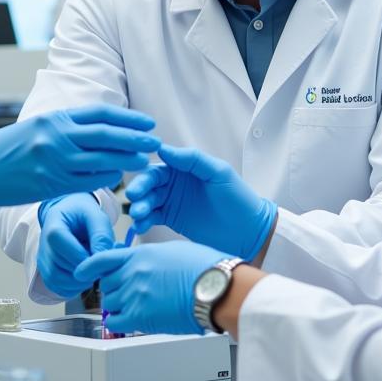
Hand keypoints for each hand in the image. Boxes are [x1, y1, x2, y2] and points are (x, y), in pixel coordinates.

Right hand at [0, 105, 158, 224]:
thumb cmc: (8, 150)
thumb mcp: (37, 129)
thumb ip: (66, 128)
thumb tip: (98, 132)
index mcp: (55, 119)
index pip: (100, 114)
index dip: (128, 118)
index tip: (147, 122)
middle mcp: (57, 137)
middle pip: (106, 135)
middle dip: (135, 138)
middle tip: (156, 142)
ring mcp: (54, 161)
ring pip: (101, 159)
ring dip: (126, 160)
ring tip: (145, 161)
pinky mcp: (50, 183)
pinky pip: (87, 181)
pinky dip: (105, 178)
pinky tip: (117, 177)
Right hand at [37, 193, 115, 297]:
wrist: (71, 218)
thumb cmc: (84, 216)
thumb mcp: (96, 217)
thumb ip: (101, 235)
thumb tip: (102, 259)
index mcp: (53, 226)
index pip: (59, 244)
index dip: (81, 255)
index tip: (99, 257)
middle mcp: (43, 246)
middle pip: (59, 266)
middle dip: (84, 271)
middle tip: (100, 267)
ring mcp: (43, 261)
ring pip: (57, 280)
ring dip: (79, 282)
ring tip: (94, 271)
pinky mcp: (47, 274)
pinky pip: (57, 288)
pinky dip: (74, 288)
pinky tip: (86, 277)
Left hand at [75, 241, 228, 334]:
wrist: (216, 288)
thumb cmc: (205, 268)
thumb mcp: (173, 250)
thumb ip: (152, 257)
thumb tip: (145, 264)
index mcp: (140, 254)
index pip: (103, 258)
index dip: (88, 266)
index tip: (81, 271)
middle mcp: (133, 272)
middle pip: (106, 283)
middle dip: (113, 288)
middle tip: (126, 294)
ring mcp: (134, 294)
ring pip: (109, 302)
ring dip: (118, 306)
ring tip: (135, 308)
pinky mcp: (140, 316)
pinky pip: (115, 321)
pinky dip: (117, 323)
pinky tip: (127, 322)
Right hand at [126, 144, 276, 259]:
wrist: (248, 231)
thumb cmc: (237, 197)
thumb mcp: (218, 172)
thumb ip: (192, 159)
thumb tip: (163, 149)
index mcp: (184, 167)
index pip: (159, 167)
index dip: (146, 174)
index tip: (139, 182)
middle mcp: (174, 182)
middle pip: (149, 184)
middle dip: (139, 190)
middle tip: (134, 199)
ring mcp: (172, 201)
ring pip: (148, 201)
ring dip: (139, 207)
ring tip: (137, 215)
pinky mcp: (171, 219)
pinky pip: (152, 218)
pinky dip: (144, 221)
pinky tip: (139, 226)